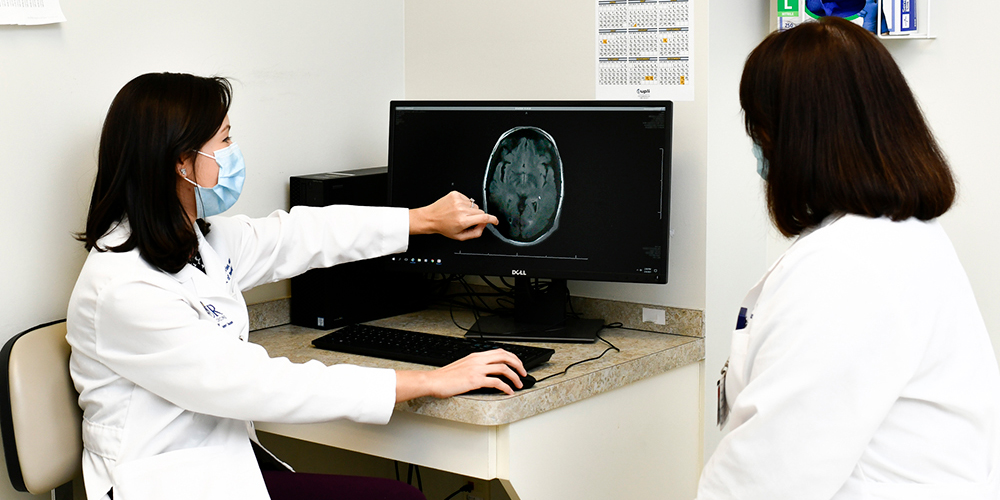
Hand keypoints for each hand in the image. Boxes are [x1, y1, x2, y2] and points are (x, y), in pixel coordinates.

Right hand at [395, 349, 526, 401]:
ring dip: (515, 377)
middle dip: (518, 364)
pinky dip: (506, 387)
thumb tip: (486, 372)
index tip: (518, 365)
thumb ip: (475, 366)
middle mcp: (478, 360)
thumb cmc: (445, 377)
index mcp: (476, 356)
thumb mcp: (462, 366)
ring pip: (503, 368)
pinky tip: (508, 392)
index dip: (512, 357)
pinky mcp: (475, 380)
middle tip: (523, 374)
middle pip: (505, 357)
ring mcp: (477, 369)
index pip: (500, 351)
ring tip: (519, 384)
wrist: (433, 381)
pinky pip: (496, 382)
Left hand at [409, 191, 499, 240]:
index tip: (495, 221)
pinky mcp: (455, 194)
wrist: (430, 218)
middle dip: (478, 217)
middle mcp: (461, 210)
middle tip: (468, 220)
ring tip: (460, 214)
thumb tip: (484, 225)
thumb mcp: (460, 236)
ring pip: (474, 205)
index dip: (493, 219)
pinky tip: (457, 208)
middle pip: (481, 211)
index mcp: (463, 221)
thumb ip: (476, 233)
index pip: (484, 218)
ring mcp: (458, 201)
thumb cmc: (444, 227)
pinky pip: (468, 199)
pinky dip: (465, 204)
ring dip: (470, 210)